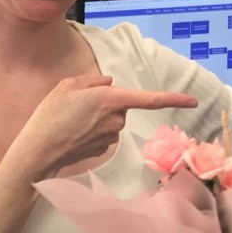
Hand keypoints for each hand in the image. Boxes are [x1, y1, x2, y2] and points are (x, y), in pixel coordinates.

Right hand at [15, 75, 197, 175]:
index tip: (193, 101)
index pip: (151, 100)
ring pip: (112, 120)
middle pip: (122, 106)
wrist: (38, 151)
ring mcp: (110, 137)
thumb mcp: (68, 85)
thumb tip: (109, 83)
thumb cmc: (50, 115)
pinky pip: (103, 134)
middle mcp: (116, 120)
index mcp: (111, 99)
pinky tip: (73, 132)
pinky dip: (91, 131)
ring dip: (97, 117)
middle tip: (78, 104)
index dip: (174, 99)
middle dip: (106, 103)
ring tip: (71, 119)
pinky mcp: (103, 150)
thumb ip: (93, 81)